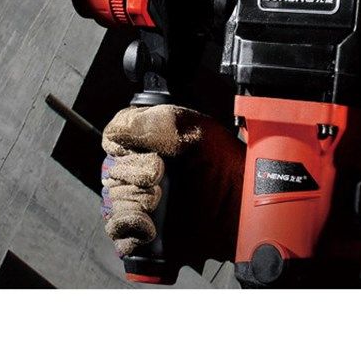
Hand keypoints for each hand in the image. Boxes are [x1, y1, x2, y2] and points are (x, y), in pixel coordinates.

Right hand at [100, 104, 243, 263]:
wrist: (249, 208)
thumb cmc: (230, 166)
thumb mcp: (199, 131)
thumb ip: (156, 123)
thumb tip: (117, 134)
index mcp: (151, 143)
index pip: (114, 140)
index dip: (124, 147)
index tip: (154, 156)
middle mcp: (142, 173)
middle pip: (111, 174)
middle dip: (132, 176)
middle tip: (159, 177)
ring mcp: (143, 206)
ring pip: (112, 205)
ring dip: (130, 204)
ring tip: (155, 202)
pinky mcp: (147, 237)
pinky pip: (120, 237)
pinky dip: (129, 233)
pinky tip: (149, 229)